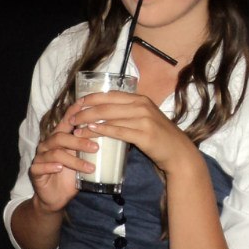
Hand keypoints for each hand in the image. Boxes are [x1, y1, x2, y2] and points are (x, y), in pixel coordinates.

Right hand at [26, 96, 97, 213]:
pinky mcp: (35, 170)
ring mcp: (41, 156)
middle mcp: (48, 144)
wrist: (55, 197)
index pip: (66, 121)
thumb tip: (120, 139)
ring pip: (55, 153)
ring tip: (89, 167)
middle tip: (96, 148)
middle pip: (61, 137)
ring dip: (73, 160)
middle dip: (79, 141)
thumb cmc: (71, 176)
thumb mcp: (84, 161)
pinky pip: (40, 166)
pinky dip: (51, 166)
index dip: (74, 112)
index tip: (85, 104)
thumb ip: (93, 149)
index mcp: (60, 138)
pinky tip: (60, 168)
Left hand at [72, 91, 196, 176]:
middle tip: (70, 118)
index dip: (90, 98)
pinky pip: (118, 131)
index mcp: (139, 99)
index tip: (75, 105)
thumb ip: (127, 112)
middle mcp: (141, 105)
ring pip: (109, 117)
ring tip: (75, 128)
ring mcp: (144, 119)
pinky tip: (90, 132)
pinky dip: (102, 131)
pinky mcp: (144, 135)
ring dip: (88, 122)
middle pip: (105, 105)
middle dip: (84, 111)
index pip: (109, 95)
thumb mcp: (144, 118)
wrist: (179, 153)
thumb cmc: (158, 136)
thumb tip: (102, 112)